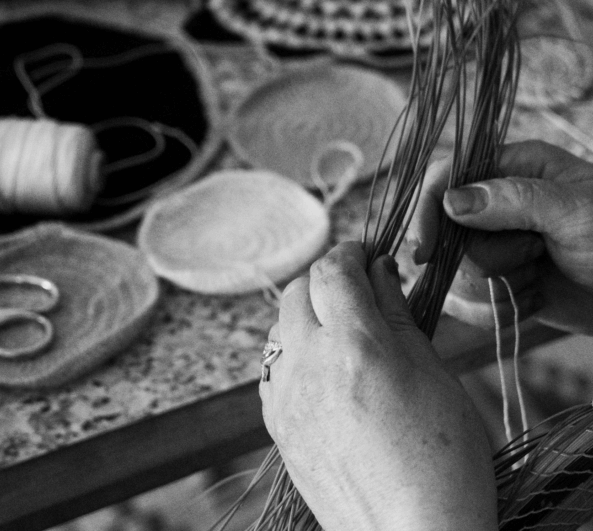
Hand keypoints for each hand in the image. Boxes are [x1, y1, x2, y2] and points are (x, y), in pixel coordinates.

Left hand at [260, 242, 495, 530]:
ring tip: (344, 335)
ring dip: (305, 317)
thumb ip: (398, 316)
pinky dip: (293, 357)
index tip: (367, 255)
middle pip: (296, 291)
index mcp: (353, 345)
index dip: (351, 253)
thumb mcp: (435, 376)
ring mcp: (284, 396)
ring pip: (278, 329)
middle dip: (325, 281)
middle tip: (358, 292)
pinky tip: (325, 374)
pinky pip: (272, 370)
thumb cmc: (443, 461)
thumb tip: (380, 272)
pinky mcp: (275, 425)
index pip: (333, 270)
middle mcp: (307, 364)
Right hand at [408, 140, 592, 333]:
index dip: (427, 212)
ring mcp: (495, 247)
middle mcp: (495, 206)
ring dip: (496, 289)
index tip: (426, 252)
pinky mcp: (498, 285)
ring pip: (453, 275)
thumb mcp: (577, 212)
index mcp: (513, 168)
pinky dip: (497, 313)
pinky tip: (532, 303)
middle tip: (535, 257)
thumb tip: (450, 201)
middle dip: (486, 259)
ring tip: (538, 281)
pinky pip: (465, 305)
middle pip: (445, 236)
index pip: (444, 177)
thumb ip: (513, 200)